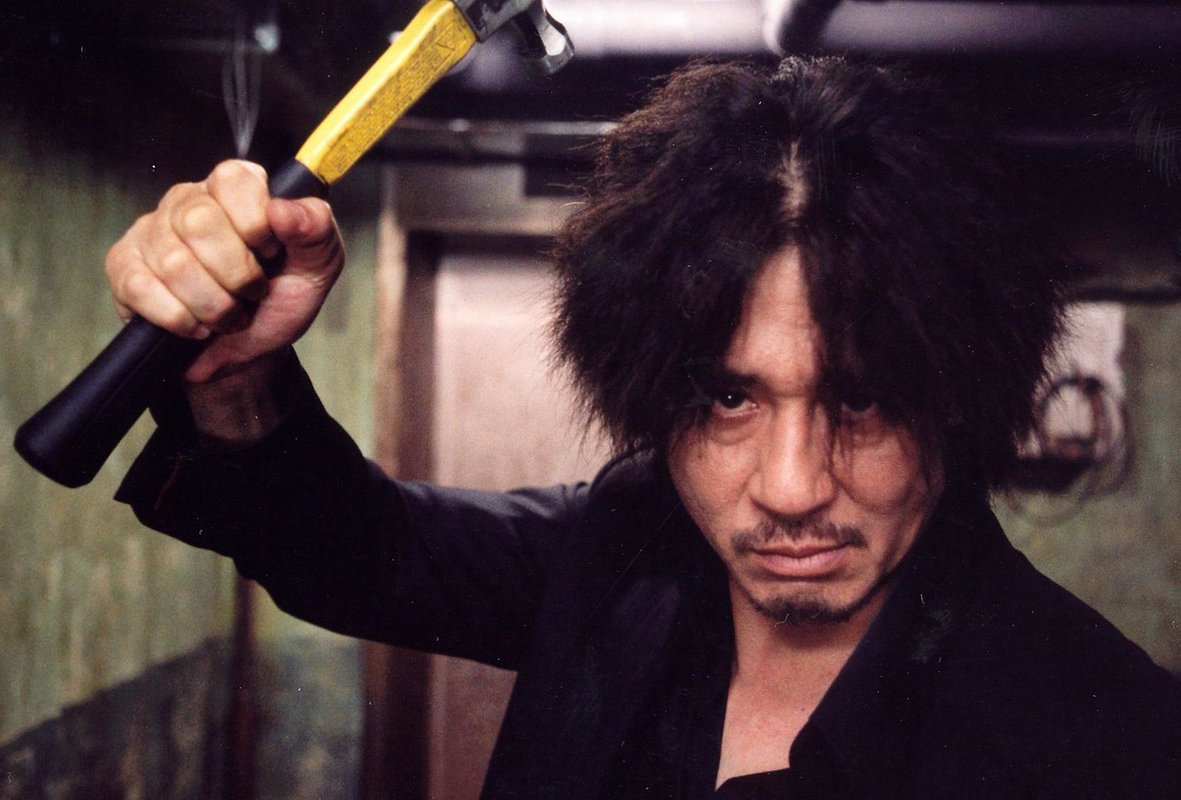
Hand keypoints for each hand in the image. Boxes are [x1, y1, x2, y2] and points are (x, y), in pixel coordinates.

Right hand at [105, 159, 343, 383]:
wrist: (249, 353)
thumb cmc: (281, 299)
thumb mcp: (317, 267)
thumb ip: (314, 230)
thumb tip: (282, 209)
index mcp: (236, 189)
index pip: (234, 180)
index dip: (256, 225)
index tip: (271, 254)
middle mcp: (188, 201)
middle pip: (199, 223)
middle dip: (236, 275)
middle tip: (251, 293)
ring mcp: (151, 232)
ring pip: (173, 263)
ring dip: (213, 305)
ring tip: (228, 315)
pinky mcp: (124, 267)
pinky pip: (142, 289)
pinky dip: (180, 319)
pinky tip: (195, 325)